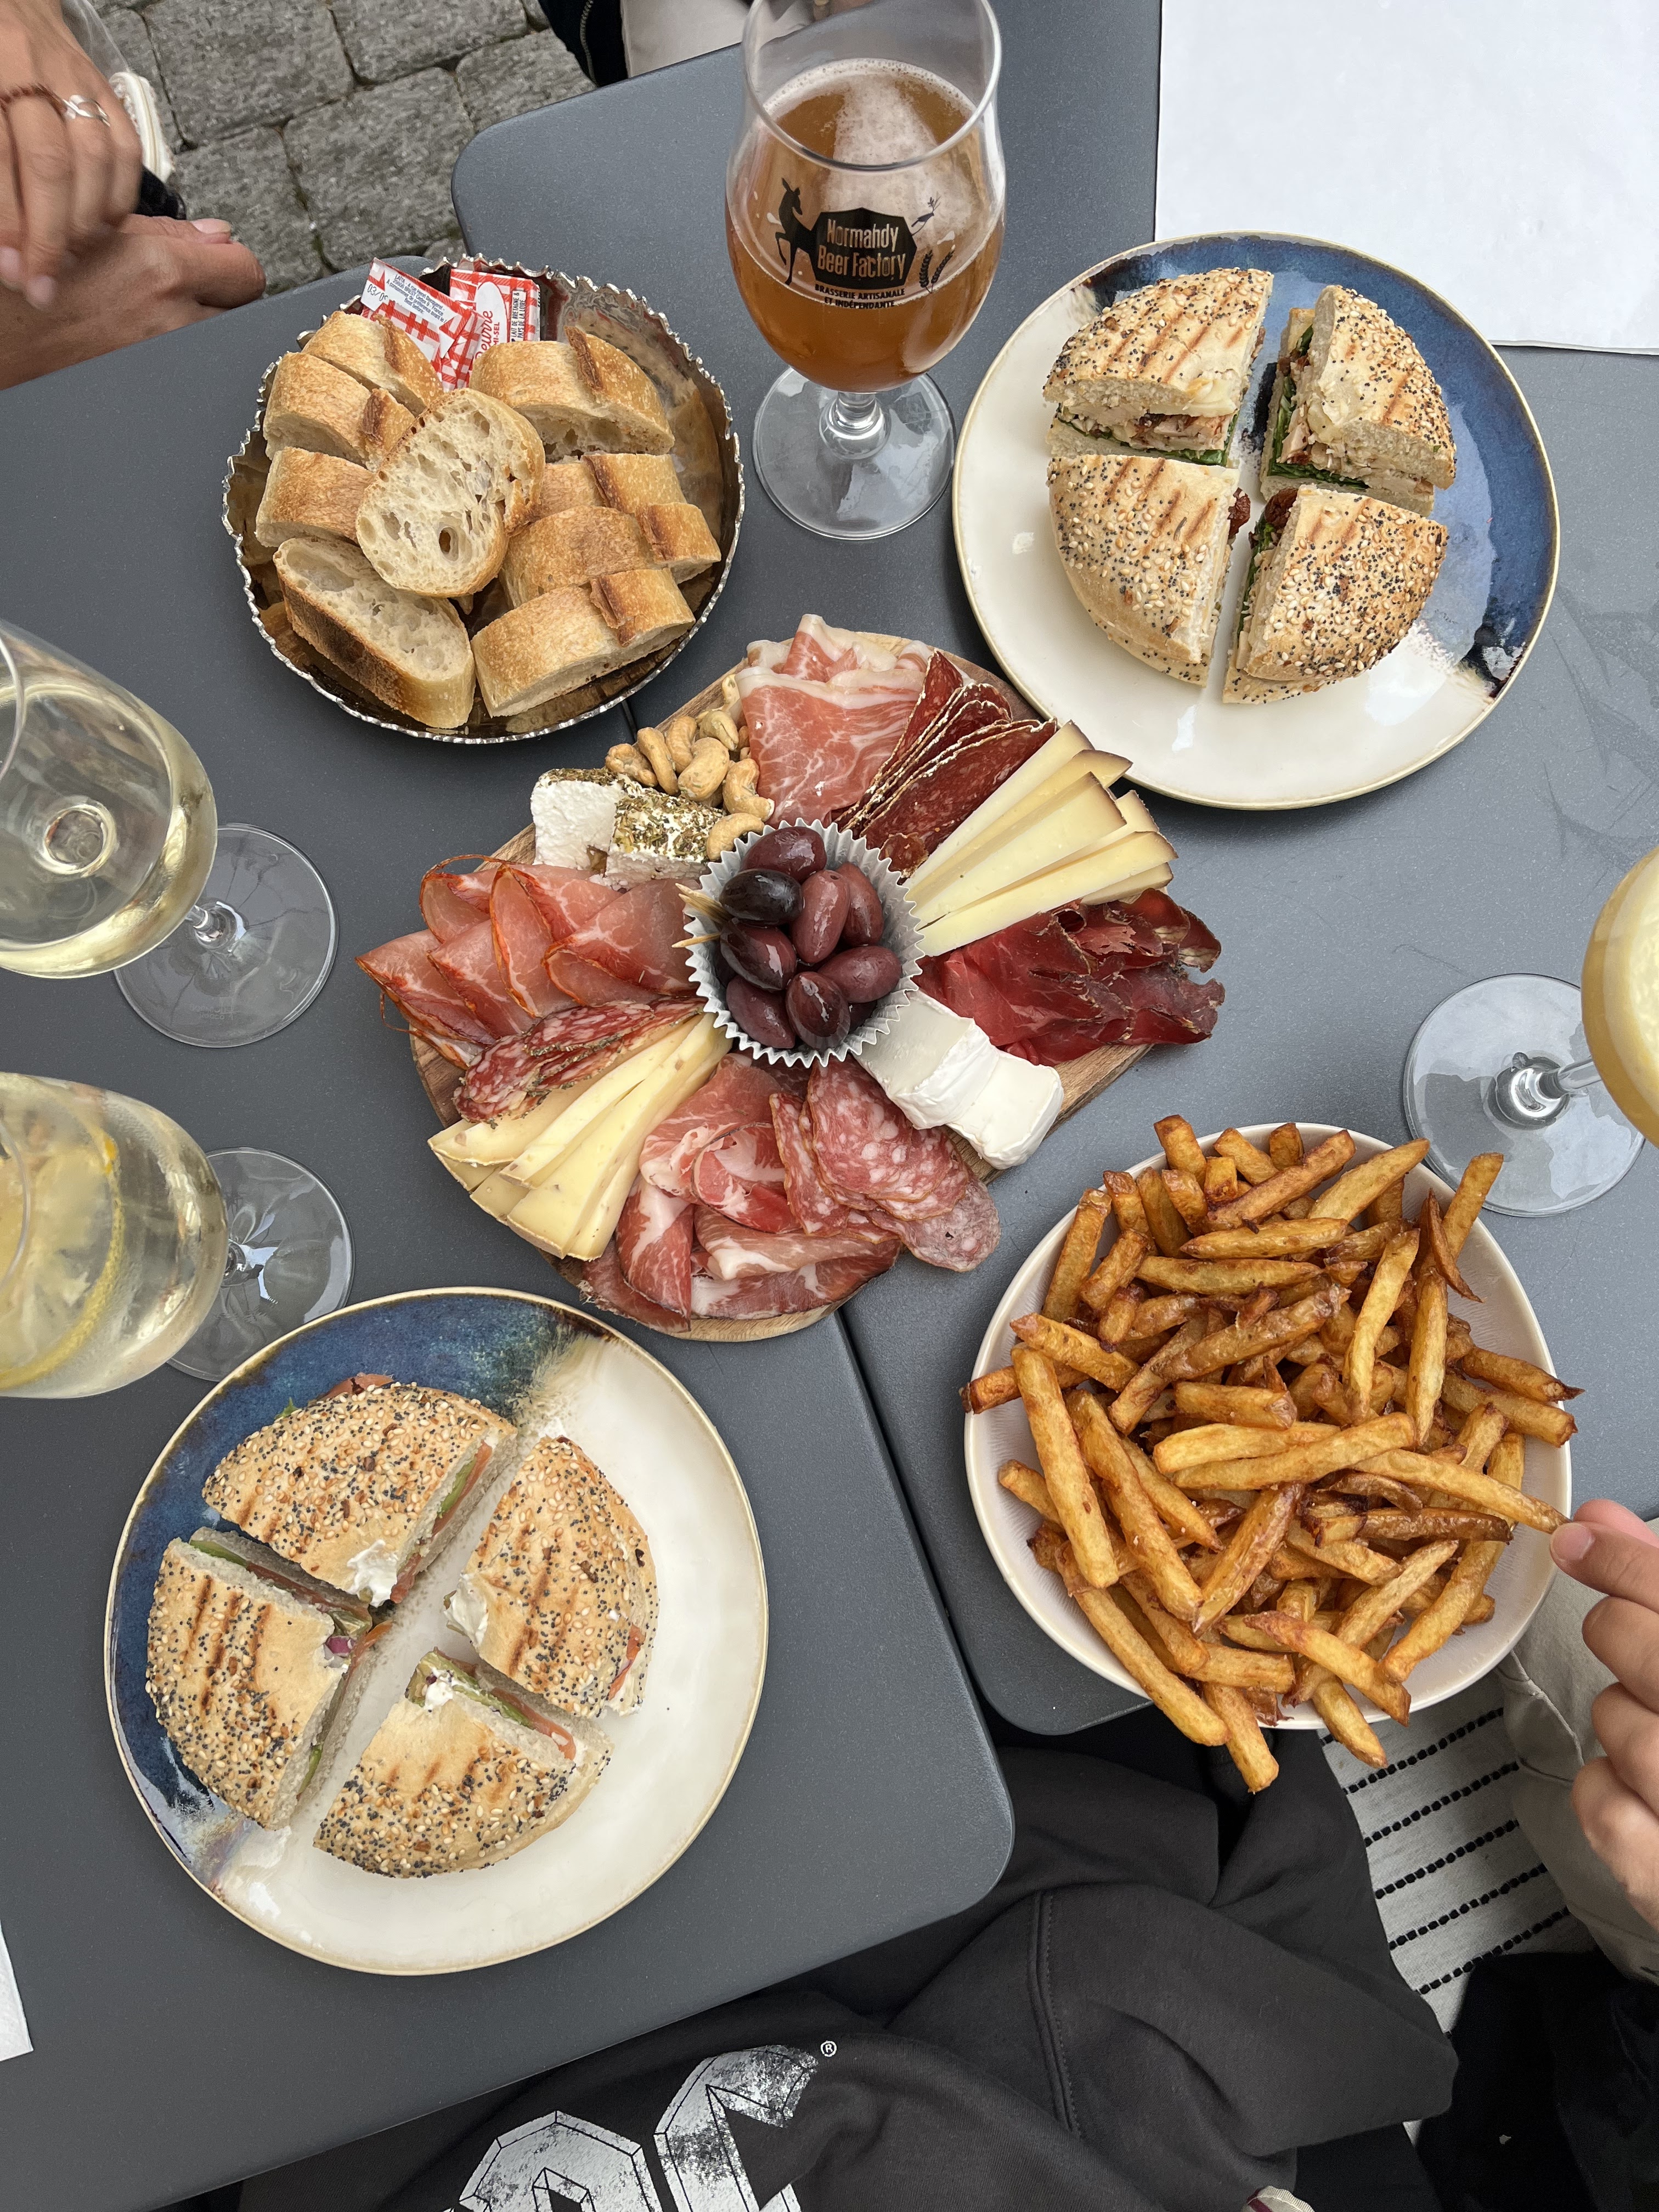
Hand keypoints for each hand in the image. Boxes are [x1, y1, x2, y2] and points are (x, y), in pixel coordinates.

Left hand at [0, 0, 143, 302]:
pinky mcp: (106, 87)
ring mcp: (75, 77)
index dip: (9, 222)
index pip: (2, 156)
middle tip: (43, 285)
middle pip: (51, 165)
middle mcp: (31, 68)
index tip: (12, 272)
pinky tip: (100, 227)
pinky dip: (117, 198)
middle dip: (48, 236)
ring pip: (94, 161)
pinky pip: (125, 150)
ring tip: (69, 259)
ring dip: (84, 223)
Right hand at [0, 215, 263, 386]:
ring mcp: (169, 357)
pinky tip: (158, 336)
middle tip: (199, 286)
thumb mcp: (101, 234)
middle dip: (228, 293)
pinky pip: (197, 363)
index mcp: (160, 270)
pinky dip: (190, 348)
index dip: (234, 262)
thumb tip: (218, 235)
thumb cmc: (44, 280)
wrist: (12, 334)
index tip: (223, 262)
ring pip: (223, 337)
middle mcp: (172, 319)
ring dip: (209, 322)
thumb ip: (170, 234)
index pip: (245, 267)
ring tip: (168, 311)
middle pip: (244, 308)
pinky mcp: (161, 383)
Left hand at [1552, 1500, 1658, 1928]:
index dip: (1625, 1562)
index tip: (1579, 1538)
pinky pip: (1597, 1797)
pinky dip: (1610, 1787)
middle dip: (1623, 1632)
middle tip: (1638, 1642)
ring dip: (1628, 1719)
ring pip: (1614, 1719)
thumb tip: (1601, 1523)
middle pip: (1634, 1646)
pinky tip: (1652, 1791)